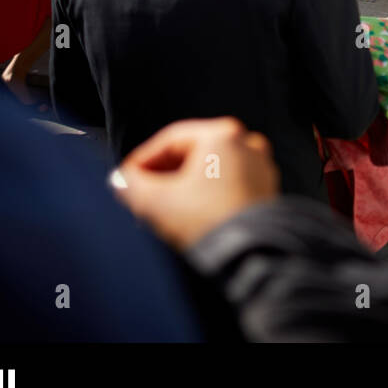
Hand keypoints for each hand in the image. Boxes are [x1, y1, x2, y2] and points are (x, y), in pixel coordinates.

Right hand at [113, 117, 279, 252]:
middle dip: (163, 176)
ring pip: (210, 171)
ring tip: (162, 209)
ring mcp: (260, 167)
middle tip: (141, 194)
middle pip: (191, 155)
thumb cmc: (208, 221)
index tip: (126, 178)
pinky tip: (189, 215)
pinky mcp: (265, 190)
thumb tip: (122, 181)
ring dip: (183, 187)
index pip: (170, 140)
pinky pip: (227, 186)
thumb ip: (131, 185)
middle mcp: (246, 144)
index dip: (142, 161)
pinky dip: (206, 196)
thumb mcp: (155, 202)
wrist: (249, 253)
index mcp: (222, 134)